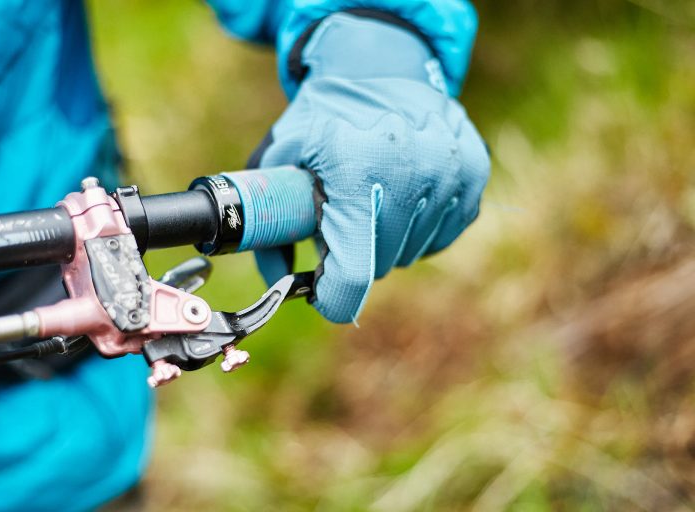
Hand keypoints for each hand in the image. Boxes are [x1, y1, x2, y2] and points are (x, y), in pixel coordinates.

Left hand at [252, 13, 489, 322]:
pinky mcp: (474, 172)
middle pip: (381, 265)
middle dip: (354, 255)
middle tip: (339, 221)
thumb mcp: (279, 158)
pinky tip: (400, 195)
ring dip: (386, 240)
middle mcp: (413, 169)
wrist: (379, 64)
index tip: (322, 291)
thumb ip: (267, 222)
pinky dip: (416, 227)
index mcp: (357, 167)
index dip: (334, 297)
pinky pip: (442, 234)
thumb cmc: (323, 116)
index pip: (354, 273)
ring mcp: (451, 171)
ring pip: (412, 252)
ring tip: (369, 199)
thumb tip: (277, 283)